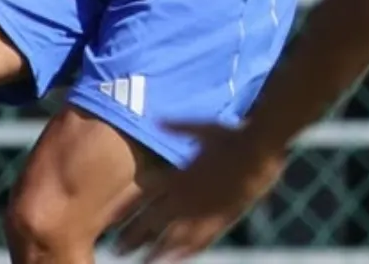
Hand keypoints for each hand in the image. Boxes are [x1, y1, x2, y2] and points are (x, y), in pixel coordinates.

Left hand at [116, 121, 285, 260]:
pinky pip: (200, 239)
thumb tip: (157, 119)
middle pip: (153, 222)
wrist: (259, 150)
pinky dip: (186, 251)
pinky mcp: (221, 219)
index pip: (145, 197)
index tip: (110, 223)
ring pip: (173, 236)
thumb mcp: (202, 126)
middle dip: (134, 237)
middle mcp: (186, 196)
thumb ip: (177, 126)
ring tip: (144, 262)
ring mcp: (203, 210)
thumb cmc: (232, 135)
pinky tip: (176, 260)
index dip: (126, 211)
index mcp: (178, 176)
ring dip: (156, 250)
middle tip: (118, 251)